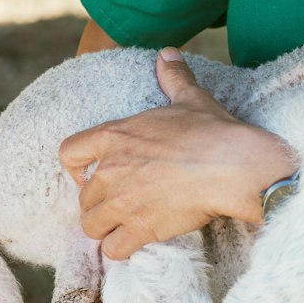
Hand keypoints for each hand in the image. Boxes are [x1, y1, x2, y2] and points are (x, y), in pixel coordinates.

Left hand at [59, 48, 295, 260]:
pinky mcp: (140, 229)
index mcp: (115, 136)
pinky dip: (122, 249)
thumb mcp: (191, 98)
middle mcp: (110, 171)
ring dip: (106, 228)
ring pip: (91, 227)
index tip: (92, 174)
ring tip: (126, 225)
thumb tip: (168, 52)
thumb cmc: (213, 131)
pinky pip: (113, 250)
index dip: (76, 167)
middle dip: (99, 203)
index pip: (68, 152)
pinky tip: (138, 242)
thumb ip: (173, 76)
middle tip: (122, 203)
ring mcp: (122, 203)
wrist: (235, 167)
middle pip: (82, 198)